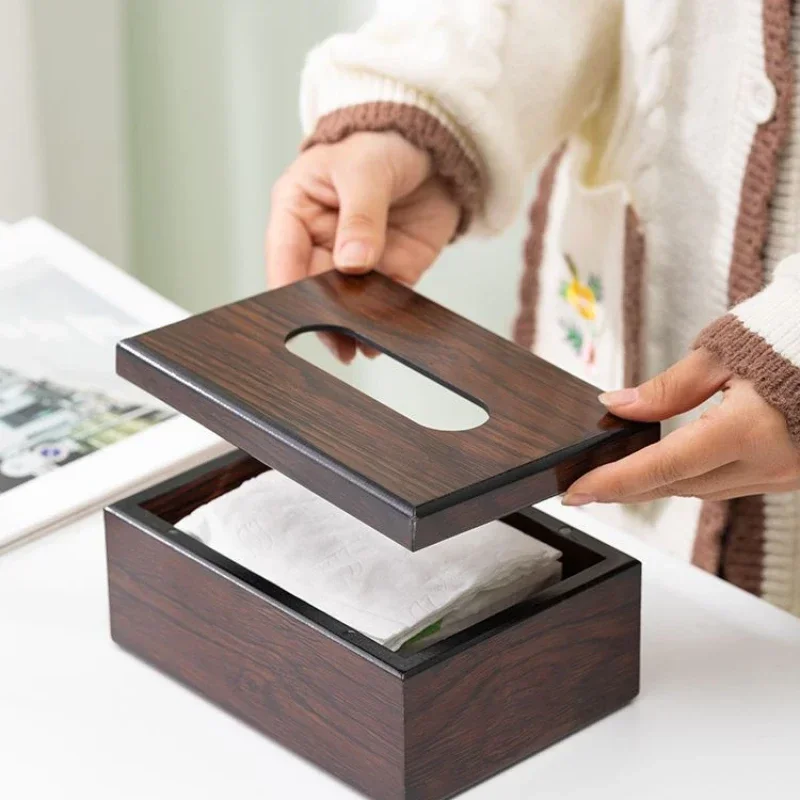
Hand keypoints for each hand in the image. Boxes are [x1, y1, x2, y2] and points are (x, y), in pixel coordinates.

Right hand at [265, 132, 459, 360]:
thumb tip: (352, 263)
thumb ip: (359, 216)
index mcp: (297, 209)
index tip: (298, 313)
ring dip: (354, 323)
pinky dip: (385, 319)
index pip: (284, 256)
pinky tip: (385, 335)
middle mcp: (322, 240)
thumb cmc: (382, 141)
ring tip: (361, 345)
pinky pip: (386, 300)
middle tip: (336, 339)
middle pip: (314, 288)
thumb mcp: (364, 169)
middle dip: (324, 314)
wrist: (436, 144)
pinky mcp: (393, 269)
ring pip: (348, 301)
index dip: (288, 287)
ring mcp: (357, 259)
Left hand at [562, 348, 799, 505]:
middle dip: (629, 488)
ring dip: (662, 485)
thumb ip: (665, 390)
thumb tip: (616, 407)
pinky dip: (697, 478)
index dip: (613, 482)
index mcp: (748, 429)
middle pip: (679, 486)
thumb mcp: (718, 354)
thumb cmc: (787, 335)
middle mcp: (769, 462)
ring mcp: (786, 473)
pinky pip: (732, 484)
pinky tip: (673, 468)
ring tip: (620, 477)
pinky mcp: (794, 473)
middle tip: (587, 486)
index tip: (576, 491)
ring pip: (704, 491)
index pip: (662, 467)